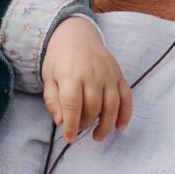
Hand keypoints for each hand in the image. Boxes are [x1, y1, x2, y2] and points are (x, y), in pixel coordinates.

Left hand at [42, 19, 133, 144]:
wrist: (77, 35)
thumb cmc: (60, 58)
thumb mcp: (48, 77)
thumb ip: (52, 100)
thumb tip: (61, 121)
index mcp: (71, 75)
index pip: (72, 106)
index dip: (71, 125)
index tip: (69, 138)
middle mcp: (92, 75)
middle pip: (93, 108)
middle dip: (85, 124)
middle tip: (79, 129)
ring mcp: (108, 75)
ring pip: (112, 106)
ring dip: (106, 125)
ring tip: (97, 136)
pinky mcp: (119, 75)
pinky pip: (126, 98)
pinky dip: (125, 114)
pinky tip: (119, 127)